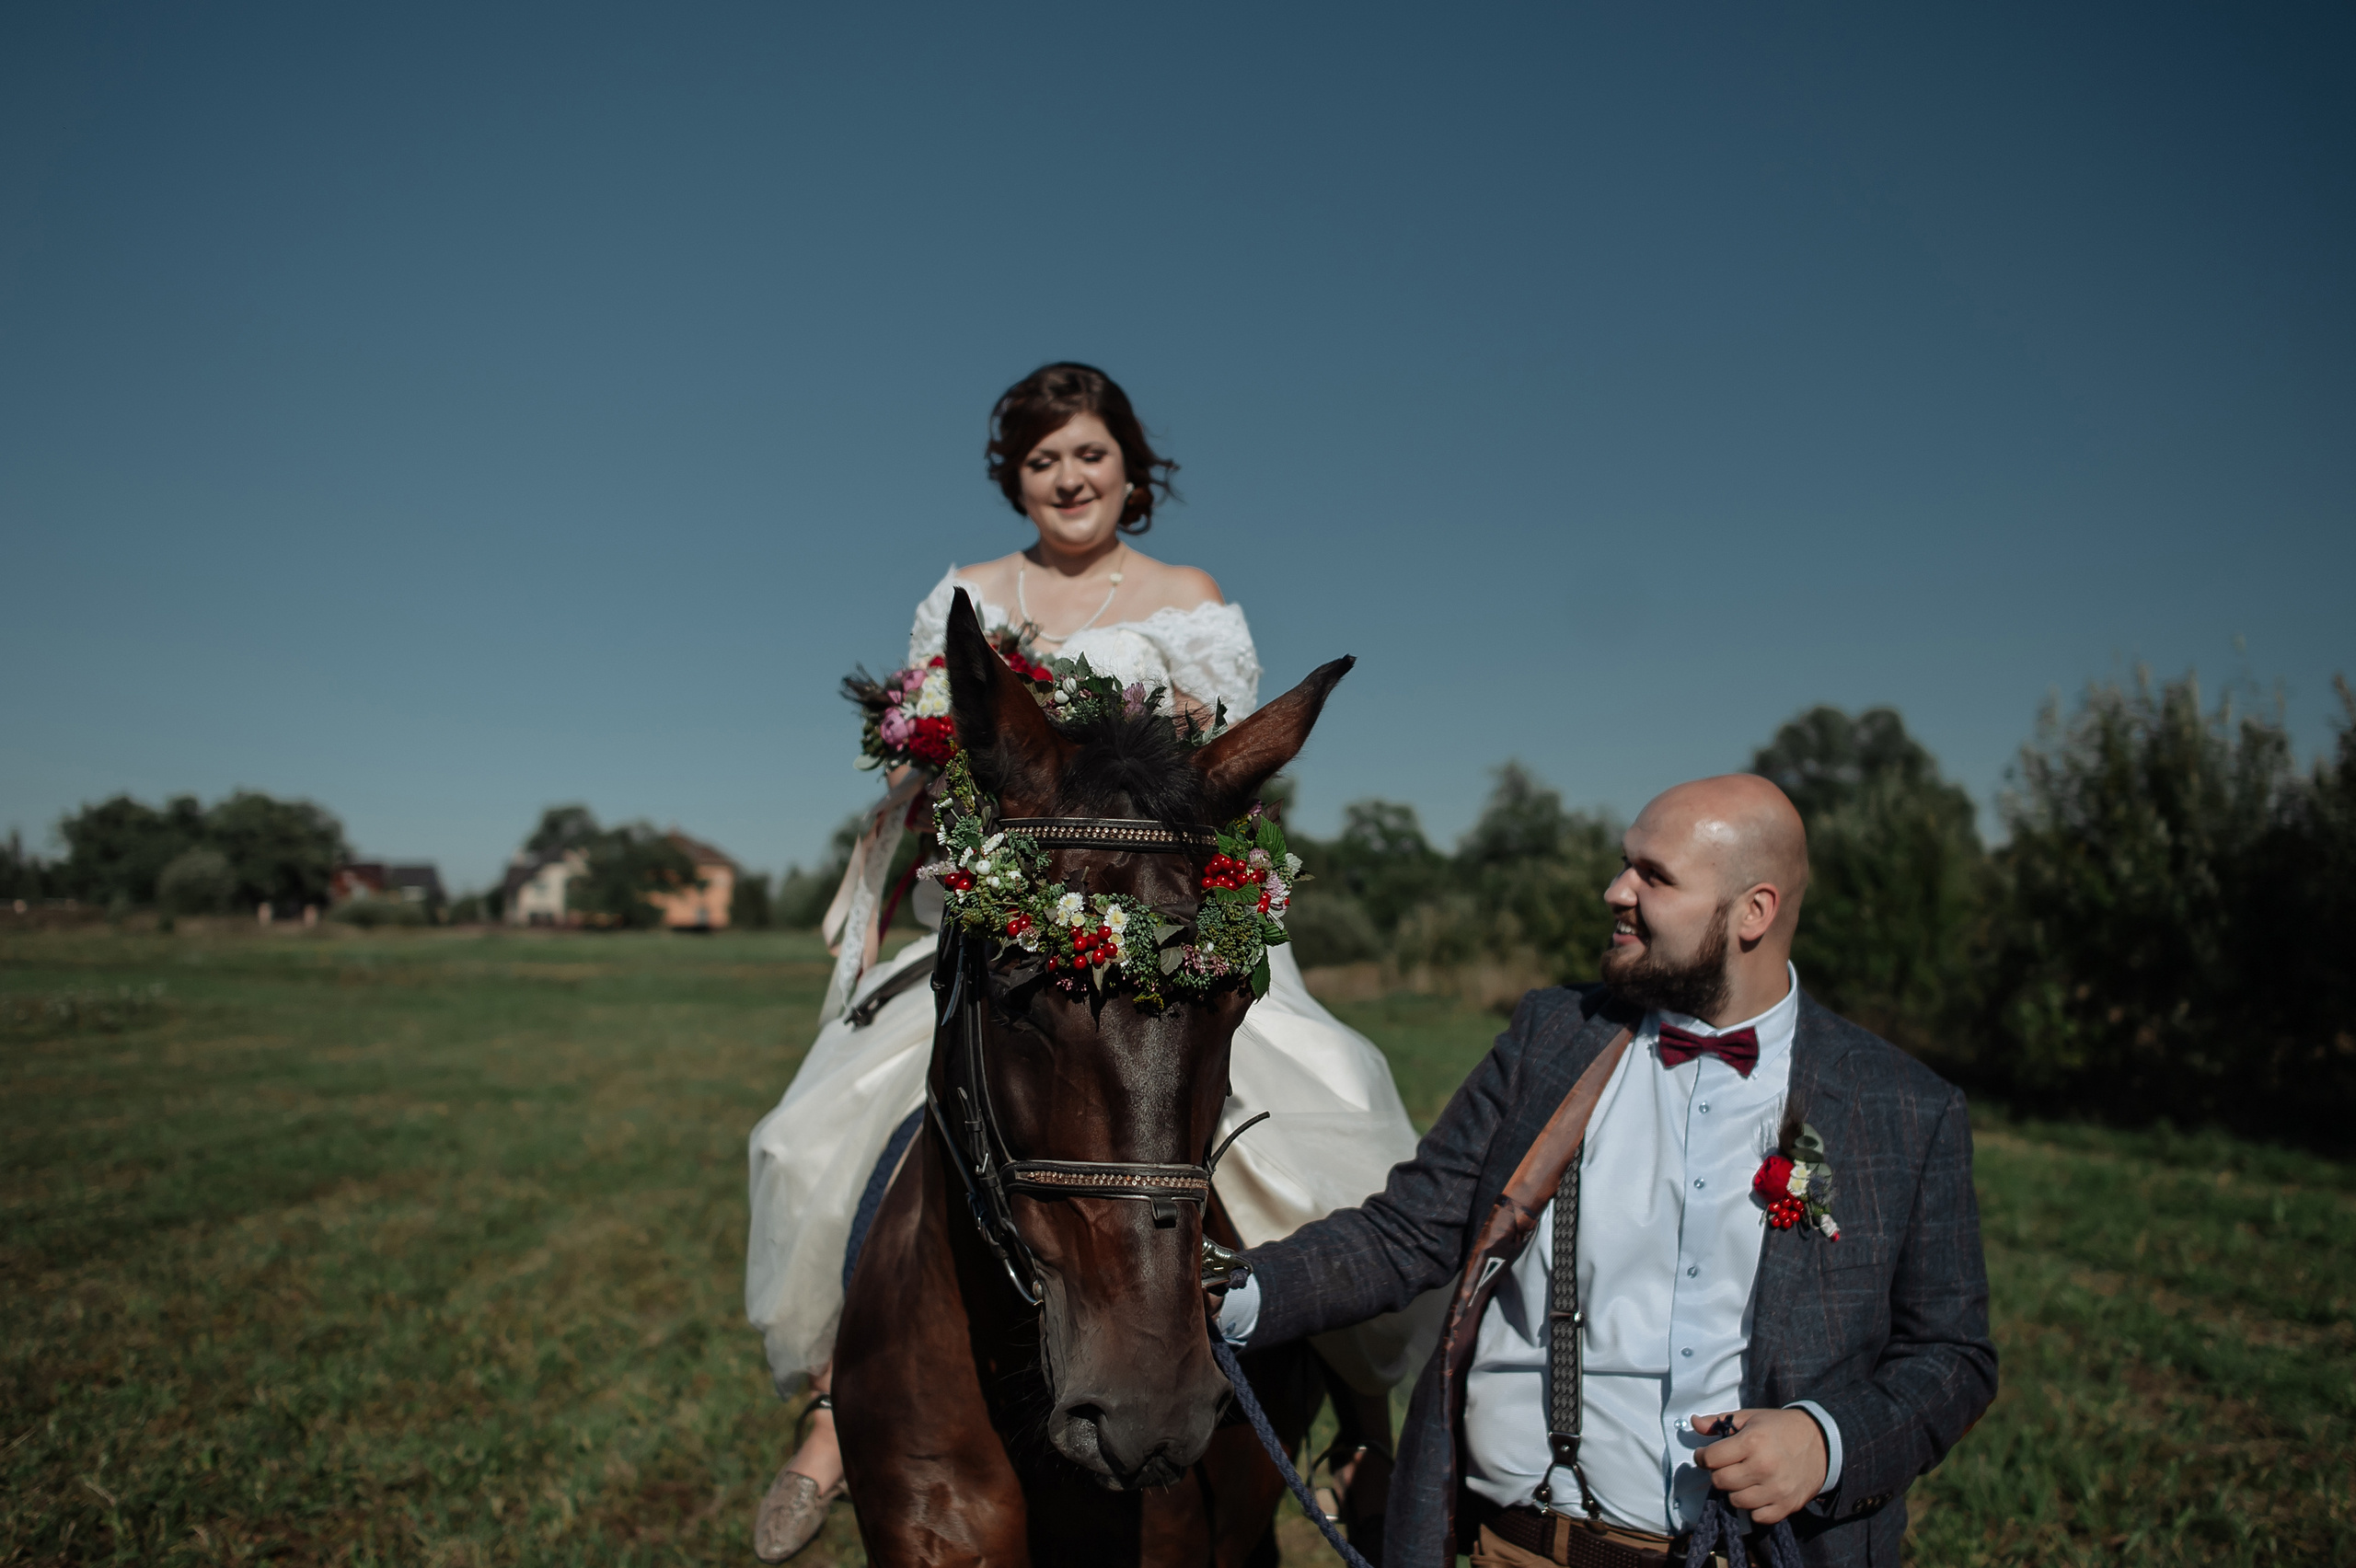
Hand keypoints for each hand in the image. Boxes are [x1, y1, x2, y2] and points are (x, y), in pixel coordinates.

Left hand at [1692, 1408, 1825, 1524]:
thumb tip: (1694, 1422)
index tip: (1706, 1455)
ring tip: (1743, 1479)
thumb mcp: (1750, 1417)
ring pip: (1736, 1501)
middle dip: (1718, 1473)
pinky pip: (1758, 1517)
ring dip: (1735, 1491)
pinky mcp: (1787, 1505)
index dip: (1703, 1456)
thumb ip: (1719, 1421)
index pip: (1711, 1459)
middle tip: (1726, 1467)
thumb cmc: (1781, 1427)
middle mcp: (1763, 1467)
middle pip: (1720, 1481)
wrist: (1822, 1442)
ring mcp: (1776, 1489)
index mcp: (1752, 1442)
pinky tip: (1758, 1492)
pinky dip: (1754, 1508)